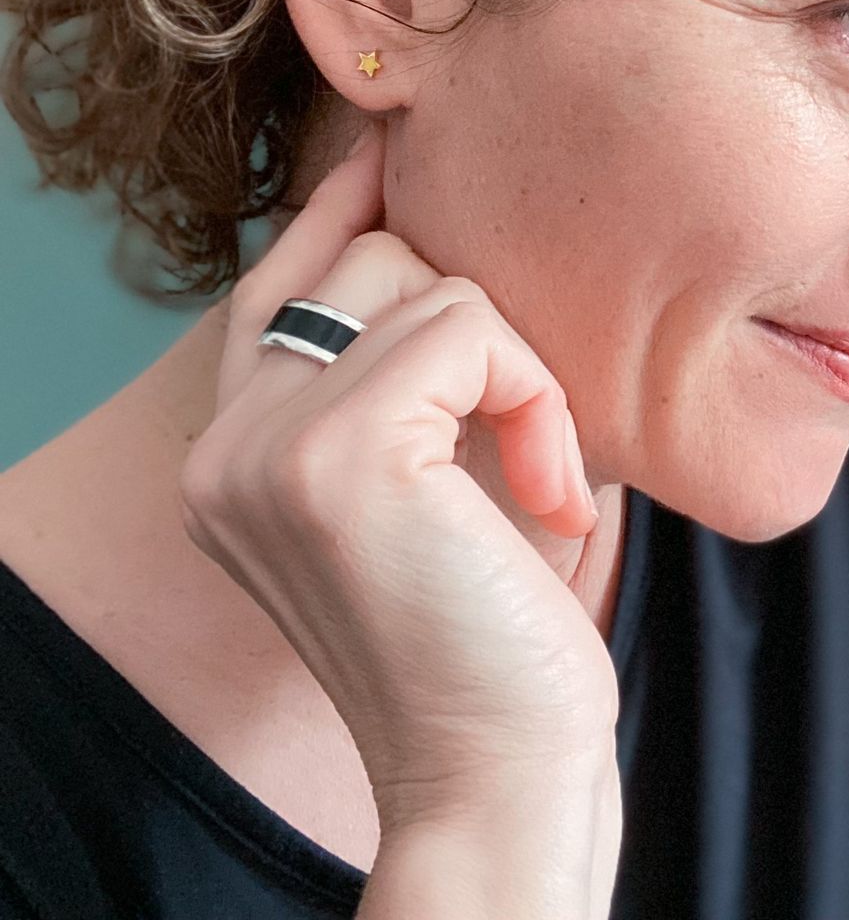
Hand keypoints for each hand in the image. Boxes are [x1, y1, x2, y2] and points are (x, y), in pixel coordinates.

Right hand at [178, 123, 616, 834]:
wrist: (499, 768)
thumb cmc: (493, 633)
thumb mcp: (440, 484)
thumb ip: (412, 382)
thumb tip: (433, 239)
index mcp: (235, 459)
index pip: (273, 290)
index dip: (336, 214)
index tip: (392, 155)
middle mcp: (225, 447)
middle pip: (364, 265)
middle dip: (480, 325)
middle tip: (530, 438)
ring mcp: (267, 447)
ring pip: (427, 285)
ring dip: (524, 374)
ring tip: (541, 480)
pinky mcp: (336, 452)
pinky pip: (470, 330)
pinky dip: (538, 399)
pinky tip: (549, 493)